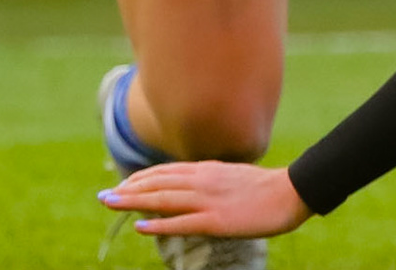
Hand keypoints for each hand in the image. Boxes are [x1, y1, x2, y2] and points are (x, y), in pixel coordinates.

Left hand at [100, 161, 311, 238]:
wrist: (290, 191)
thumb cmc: (265, 188)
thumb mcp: (232, 177)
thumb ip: (210, 180)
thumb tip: (191, 187)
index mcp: (207, 170)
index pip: (166, 172)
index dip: (141, 179)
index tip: (122, 186)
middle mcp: (202, 181)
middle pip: (157, 183)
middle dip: (128, 190)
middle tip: (104, 197)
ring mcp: (208, 200)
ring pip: (163, 199)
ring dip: (133, 202)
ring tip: (111, 204)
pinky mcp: (215, 220)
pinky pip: (181, 222)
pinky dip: (157, 224)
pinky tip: (140, 226)